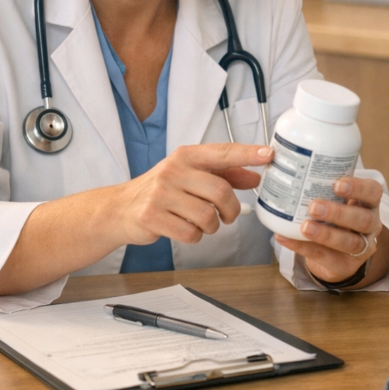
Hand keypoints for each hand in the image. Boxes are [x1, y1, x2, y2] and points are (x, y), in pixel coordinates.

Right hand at [117, 143, 268, 245]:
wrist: (120, 208)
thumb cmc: (161, 190)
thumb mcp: (190, 175)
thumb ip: (223, 174)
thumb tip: (254, 178)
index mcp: (186, 156)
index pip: (223, 152)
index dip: (248, 153)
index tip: (268, 154)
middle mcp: (173, 170)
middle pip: (220, 191)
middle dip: (230, 209)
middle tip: (229, 215)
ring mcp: (161, 193)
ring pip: (207, 216)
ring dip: (212, 226)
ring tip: (203, 223)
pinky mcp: (152, 216)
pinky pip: (190, 233)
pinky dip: (194, 236)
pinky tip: (185, 229)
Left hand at [275, 176, 383, 282]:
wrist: (337, 253)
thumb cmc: (335, 217)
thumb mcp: (337, 200)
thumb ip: (323, 186)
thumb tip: (286, 164)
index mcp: (369, 203)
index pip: (373, 192)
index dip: (358, 188)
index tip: (337, 184)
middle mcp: (370, 225)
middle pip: (363, 219)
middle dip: (339, 213)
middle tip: (314, 206)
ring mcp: (361, 248)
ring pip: (350, 242)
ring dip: (326, 234)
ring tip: (305, 227)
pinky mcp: (345, 266)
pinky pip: (325, 257)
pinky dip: (302, 248)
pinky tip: (285, 238)